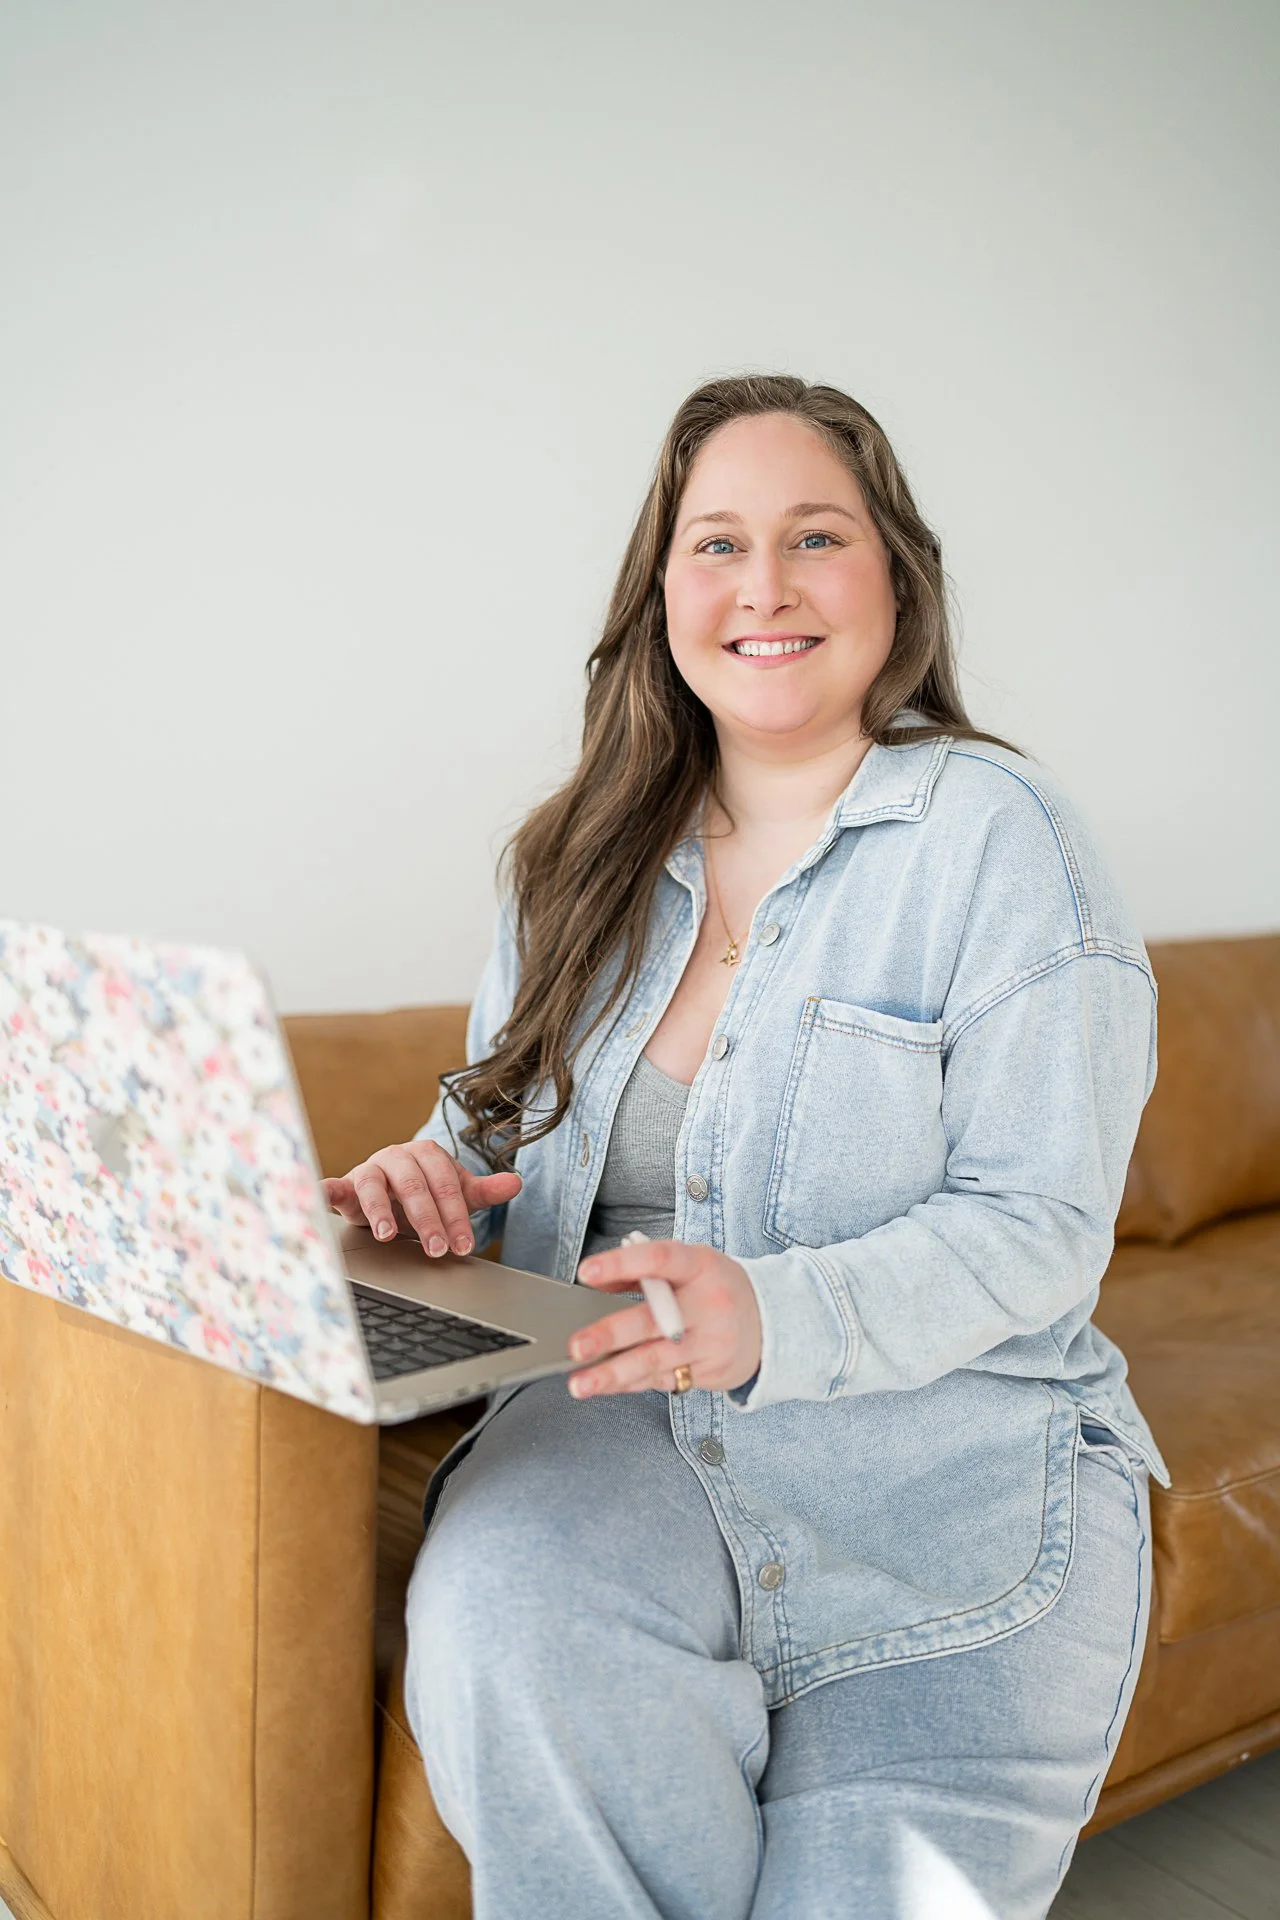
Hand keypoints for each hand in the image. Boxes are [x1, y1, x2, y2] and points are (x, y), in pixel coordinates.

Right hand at [321, 1140, 521, 1257]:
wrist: (392, 1196)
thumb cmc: (427, 1194)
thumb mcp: (457, 1194)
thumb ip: (484, 1190)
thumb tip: (516, 1184)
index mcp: (428, 1154)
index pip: (446, 1184)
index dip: (456, 1215)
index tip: (464, 1245)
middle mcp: (398, 1156)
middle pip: (413, 1185)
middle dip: (427, 1219)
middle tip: (436, 1250)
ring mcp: (370, 1169)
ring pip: (374, 1184)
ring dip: (380, 1210)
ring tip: (387, 1236)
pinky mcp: (347, 1185)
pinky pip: (334, 1185)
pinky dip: (326, 1190)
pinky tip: (321, 1198)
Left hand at [568, 1239, 761, 1397]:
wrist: (773, 1323)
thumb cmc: (717, 1288)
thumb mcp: (690, 1265)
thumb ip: (644, 1269)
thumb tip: (596, 1279)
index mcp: (700, 1266)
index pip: (659, 1259)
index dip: (622, 1263)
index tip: (586, 1272)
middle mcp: (708, 1304)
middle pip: (654, 1321)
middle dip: (611, 1335)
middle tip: (576, 1347)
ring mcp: (712, 1342)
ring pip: (655, 1361)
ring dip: (612, 1374)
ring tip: (580, 1384)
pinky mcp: (712, 1372)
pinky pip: (664, 1380)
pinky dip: (631, 1383)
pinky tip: (607, 1386)